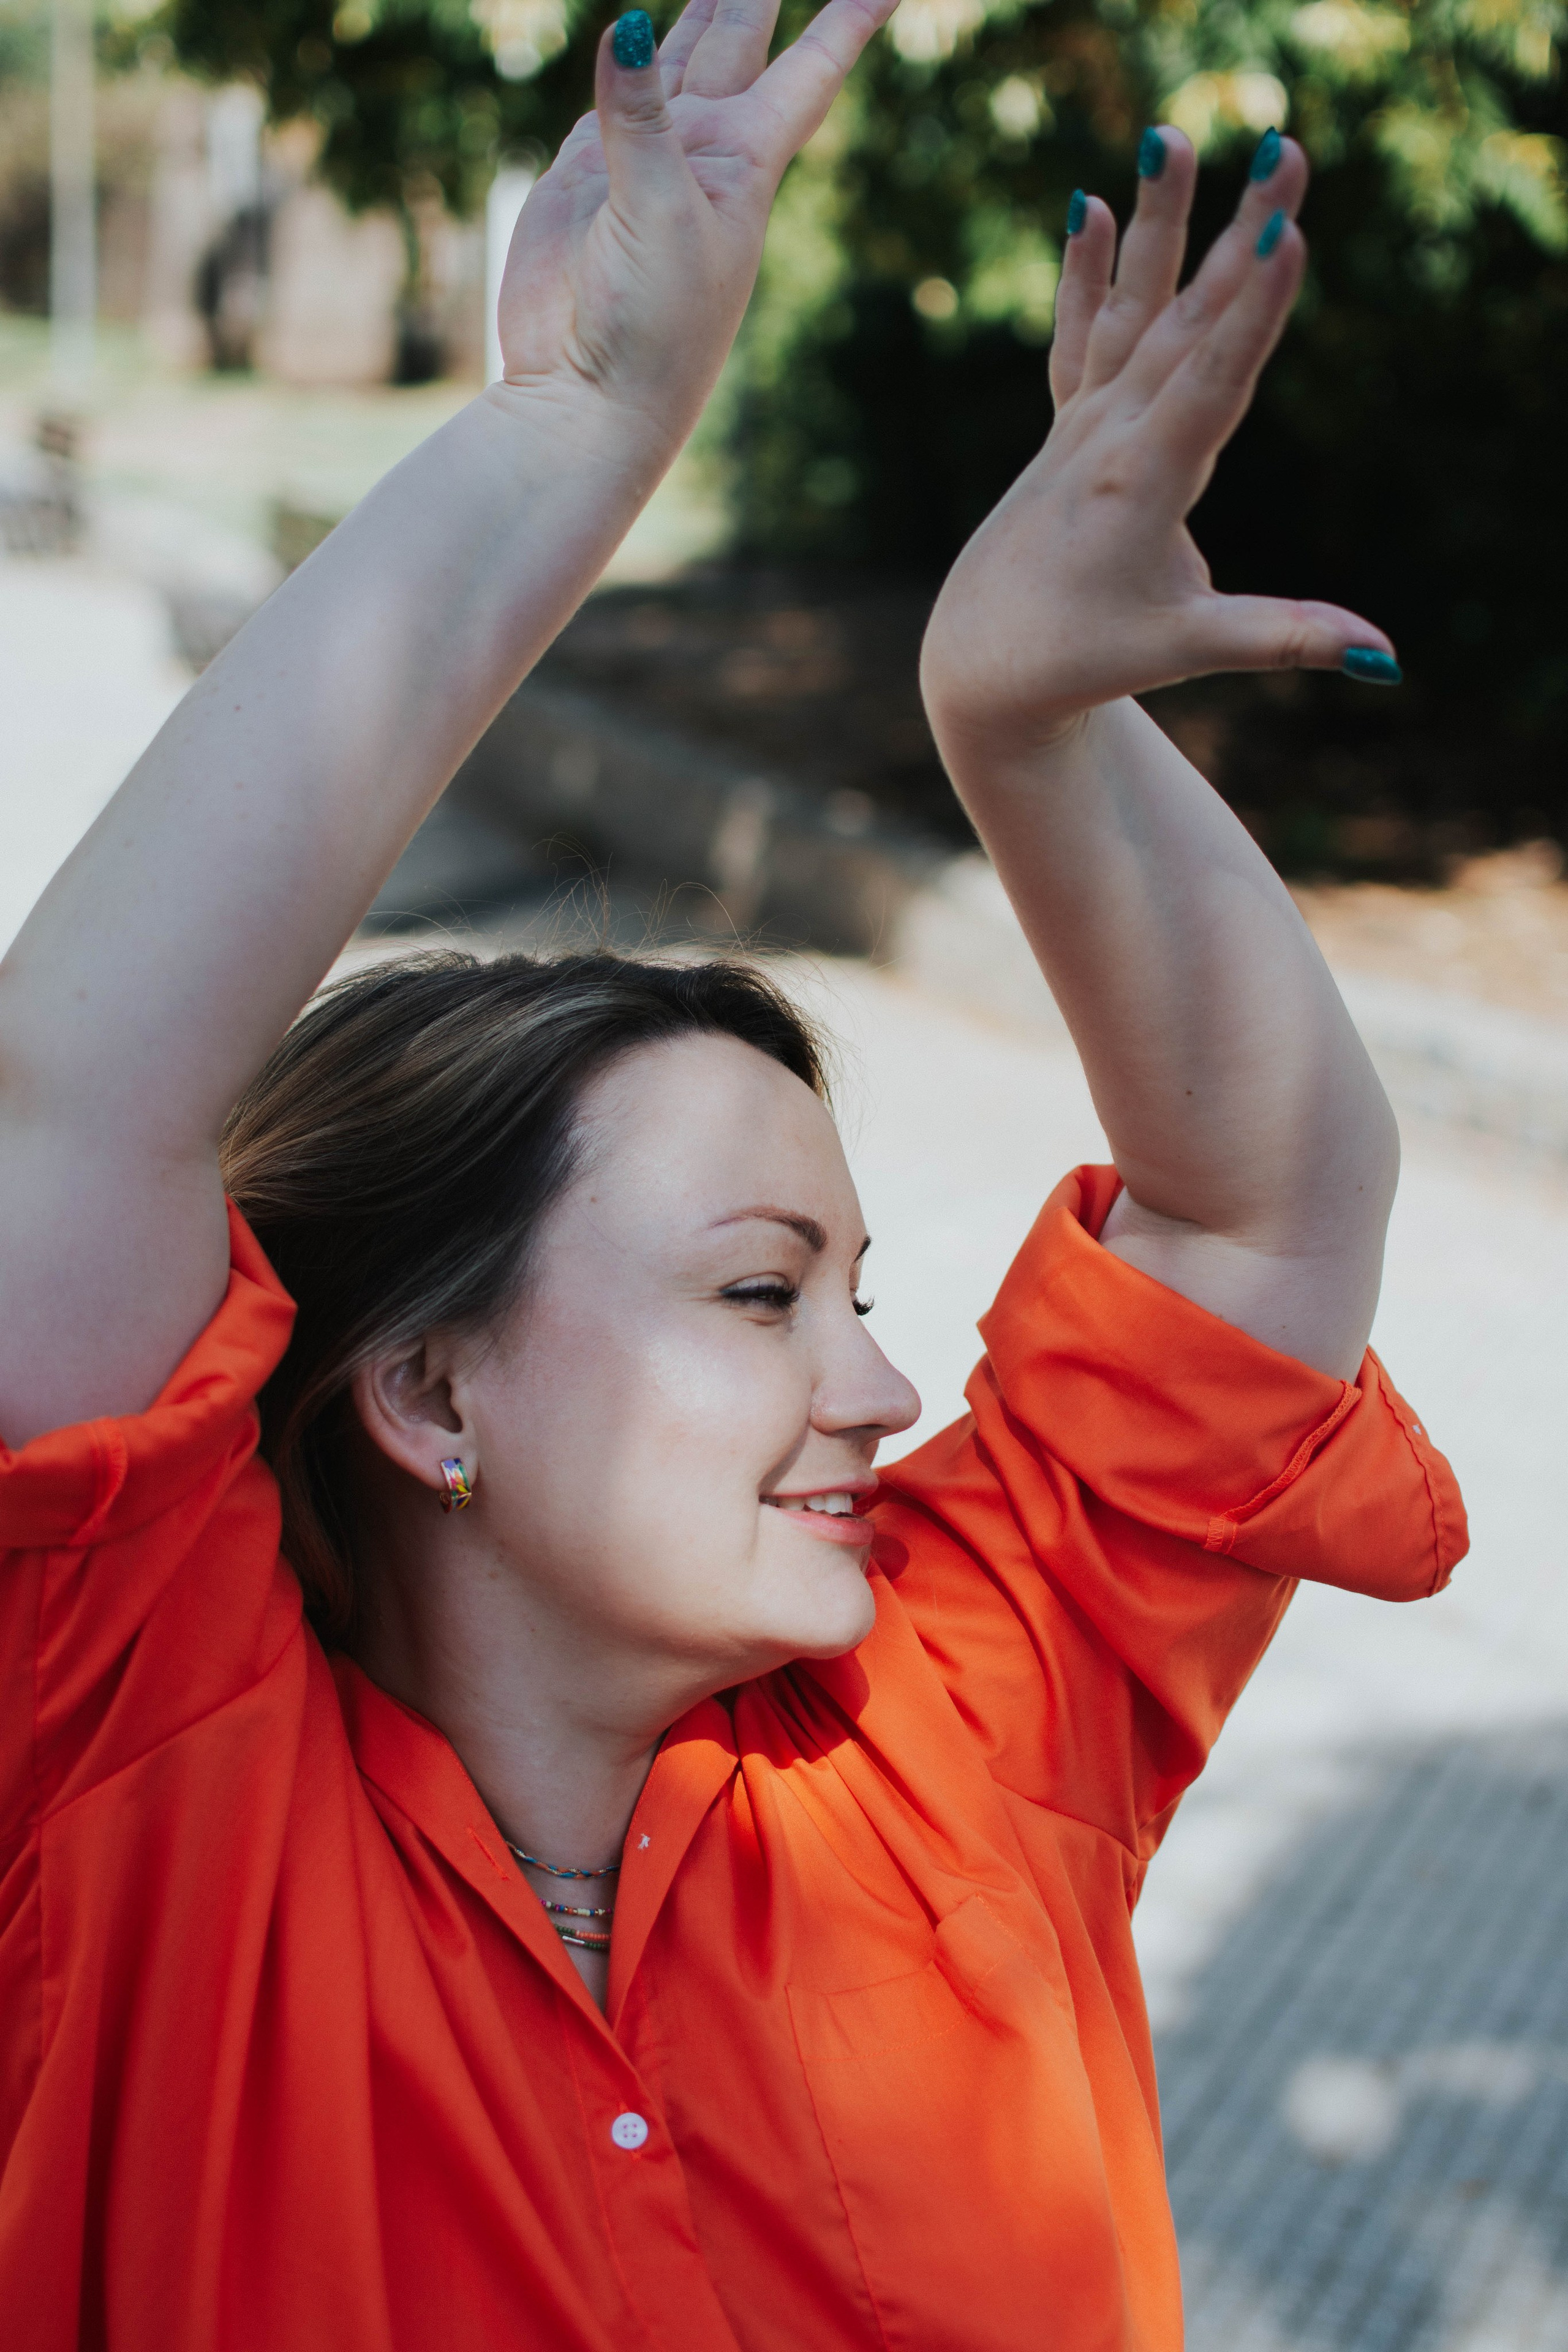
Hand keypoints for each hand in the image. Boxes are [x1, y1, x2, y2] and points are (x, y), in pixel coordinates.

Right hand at [496, 0, 891, 454]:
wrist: (586, 396)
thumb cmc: (652, 329)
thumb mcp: (660, 216)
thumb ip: (642, 121)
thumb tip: (629, 24)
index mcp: (746, 162)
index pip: (812, 66)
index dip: (852, 17)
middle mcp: (702, 149)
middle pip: (740, 37)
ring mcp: (643, 155)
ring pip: (678, 53)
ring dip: (700, 5)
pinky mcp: (586, 171)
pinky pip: (611, 91)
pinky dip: (623, 52)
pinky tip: (635, 22)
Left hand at [921, 130, 1397, 755]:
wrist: (980, 663)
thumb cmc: (1080, 658)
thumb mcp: (1181, 650)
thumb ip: (1279, 639)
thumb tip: (1382, 656)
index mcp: (1140, 483)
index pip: (1210, 383)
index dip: (1251, 312)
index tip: (1283, 236)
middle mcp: (1108, 436)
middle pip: (1186, 320)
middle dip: (1239, 231)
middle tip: (1284, 148)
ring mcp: (1082, 424)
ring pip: (1133, 308)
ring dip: (1161, 222)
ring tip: (1170, 135)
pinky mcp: (1067, 427)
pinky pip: (1078, 336)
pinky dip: (1085, 274)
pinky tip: (1089, 206)